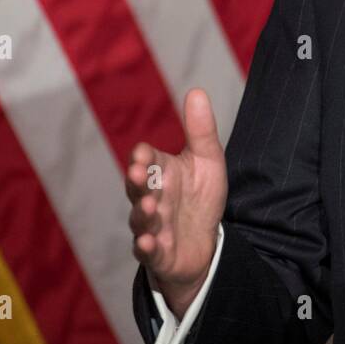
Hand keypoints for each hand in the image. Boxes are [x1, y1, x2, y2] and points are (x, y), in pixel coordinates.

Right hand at [126, 88, 227, 318]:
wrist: (206, 243)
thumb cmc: (200, 198)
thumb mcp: (207, 161)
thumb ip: (200, 130)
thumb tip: (196, 90)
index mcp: (160, 173)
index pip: (145, 160)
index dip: (143, 156)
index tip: (145, 152)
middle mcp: (150, 198)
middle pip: (137, 188)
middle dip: (136, 181)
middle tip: (138, 172)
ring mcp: (151, 226)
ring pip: (140, 219)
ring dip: (142, 213)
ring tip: (150, 207)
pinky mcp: (157, 253)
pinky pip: (147, 251)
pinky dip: (146, 247)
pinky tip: (147, 242)